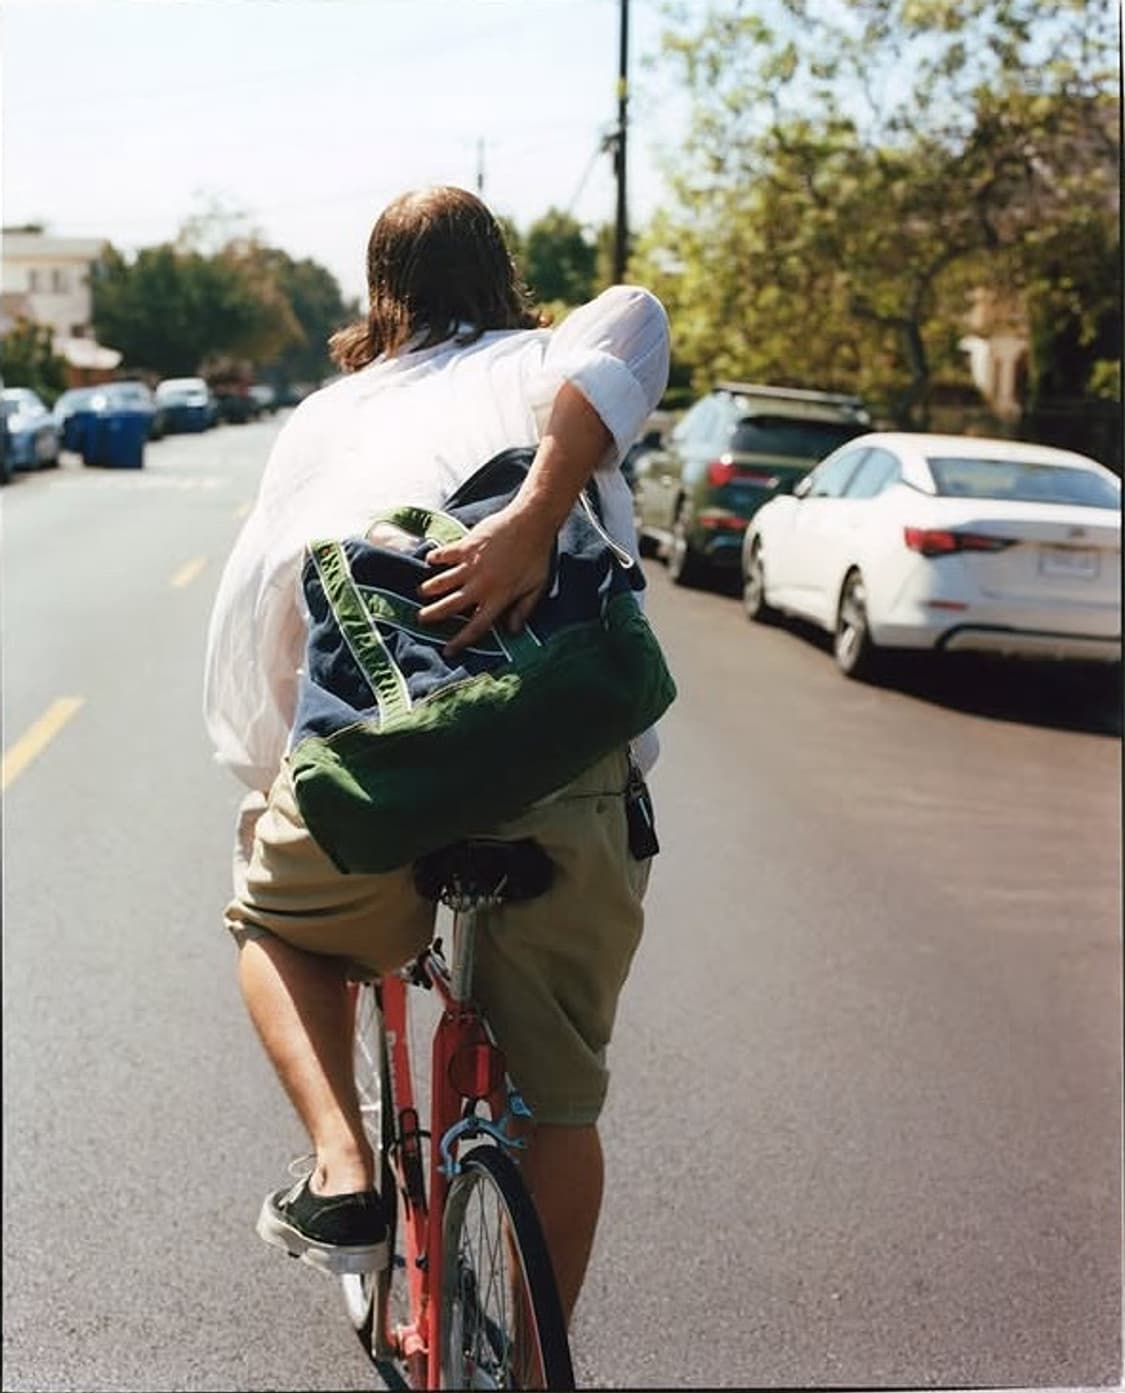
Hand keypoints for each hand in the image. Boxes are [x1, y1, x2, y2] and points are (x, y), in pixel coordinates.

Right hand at [417, 501, 554, 655]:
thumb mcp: (537, 587)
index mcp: (499, 598)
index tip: (448, 651)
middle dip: (433, 615)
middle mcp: (481, 585)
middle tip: (420, 619)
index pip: (477, 627)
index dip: (461, 641)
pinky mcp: (466, 546)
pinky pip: (444, 555)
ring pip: (442, 582)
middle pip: (450, 606)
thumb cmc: (537, 555)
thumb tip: (513, 631)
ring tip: (421, 593)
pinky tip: (430, 560)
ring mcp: (471, 565)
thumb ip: (524, 609)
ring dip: (429, 588)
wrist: (531, 522)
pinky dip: (435, 558)